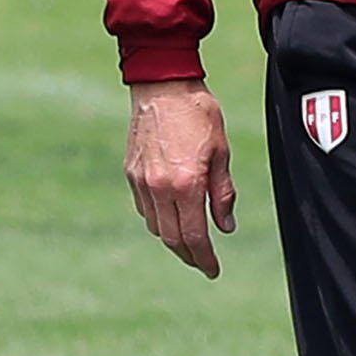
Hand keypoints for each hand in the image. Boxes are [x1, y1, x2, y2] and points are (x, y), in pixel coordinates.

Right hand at [125, 80, 234, 279]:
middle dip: (189, 256)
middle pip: (171, 237)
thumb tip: (225, 227)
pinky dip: (159, 220)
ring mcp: (140, 181)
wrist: (162, 85)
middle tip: (203, 264)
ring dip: (173, 240)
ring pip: (155, 226)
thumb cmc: (199, 114)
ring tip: (190, 245)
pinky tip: (172, 218)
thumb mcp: (222, 152)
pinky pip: (144, 208)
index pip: (193, 236)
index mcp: (185, 184)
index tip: (213, 270)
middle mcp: (158, 187)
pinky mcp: (130, 172)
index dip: (204, 257)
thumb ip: (222, 193)